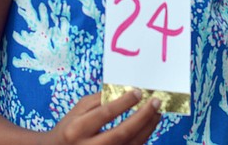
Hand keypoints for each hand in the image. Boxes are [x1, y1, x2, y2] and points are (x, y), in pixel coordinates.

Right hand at [44, 91, 160, 144]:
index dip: (124, 102)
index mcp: (77, 129)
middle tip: (156, 102)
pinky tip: (149, 125)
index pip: (105, 114)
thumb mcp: (78, 110)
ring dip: (147, 128)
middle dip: (142, 117)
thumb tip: (124, 90)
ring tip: (157, 112)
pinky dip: (143, 137)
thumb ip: (99, 100)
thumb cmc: (70, 128)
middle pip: (121, 134)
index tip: (139, 91)